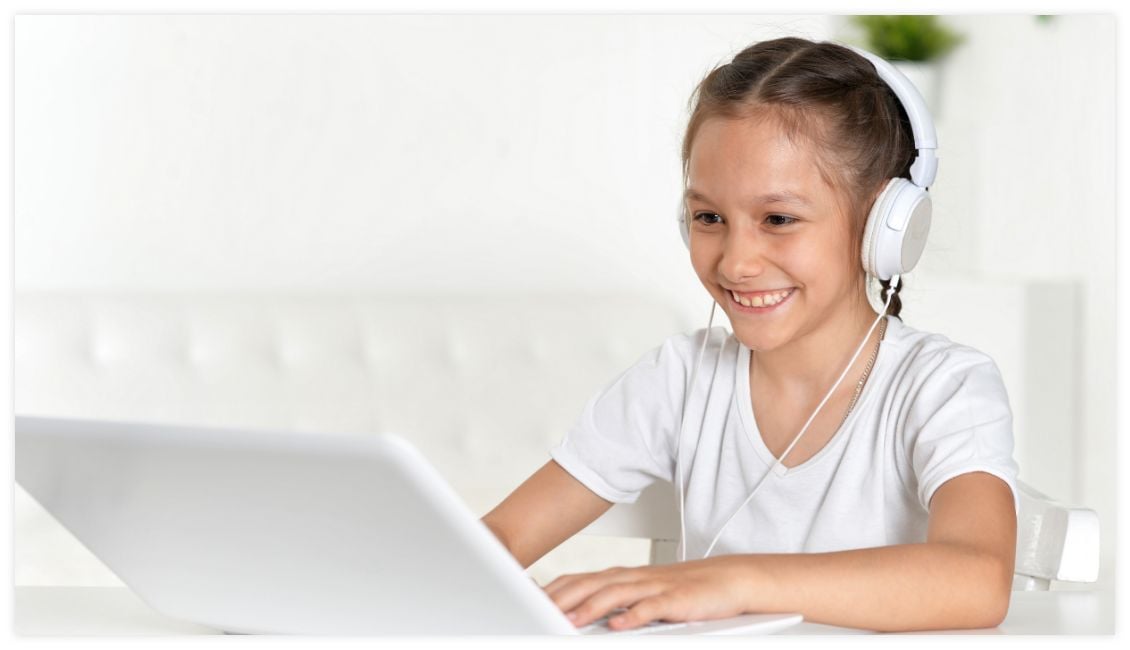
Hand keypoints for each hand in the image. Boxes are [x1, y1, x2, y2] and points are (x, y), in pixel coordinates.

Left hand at [542, 556, 754, 630]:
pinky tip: (617, 626)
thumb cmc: (683, 590)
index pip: (579, 579)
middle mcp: (633, 578)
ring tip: (570, 621)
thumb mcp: (641, 594)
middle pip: (590, 584)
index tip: (528, 601)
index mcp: (621, 576)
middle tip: (538, 612)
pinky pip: (651, 608)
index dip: (553, 590)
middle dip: (562, 598)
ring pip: (616, 594)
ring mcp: (654, 586)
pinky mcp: (676, 599)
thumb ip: (611, 601)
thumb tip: (577, 614)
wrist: (728, 580)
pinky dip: (632, 616)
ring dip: (590, 608)